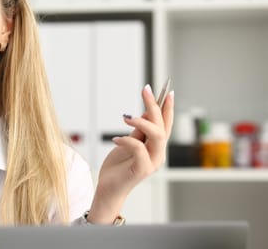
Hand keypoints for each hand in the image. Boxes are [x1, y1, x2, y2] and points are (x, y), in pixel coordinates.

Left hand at [88, 84, 173, 223]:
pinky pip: (139, 149)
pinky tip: (115, 139)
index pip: (166, 124)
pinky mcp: (142, 170)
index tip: (168, 91)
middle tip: (145, 89)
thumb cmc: (118, 167)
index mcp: (156, 146)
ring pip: (156, 136)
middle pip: (162, 126)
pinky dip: (127, 140)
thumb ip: (138, 131)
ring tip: (126, 117)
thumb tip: (145, 112)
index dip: (168, 107)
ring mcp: (152, 162)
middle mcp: (158, 153)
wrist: (109, 189)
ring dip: (142, 122)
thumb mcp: (127, 143)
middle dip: (155, 105)